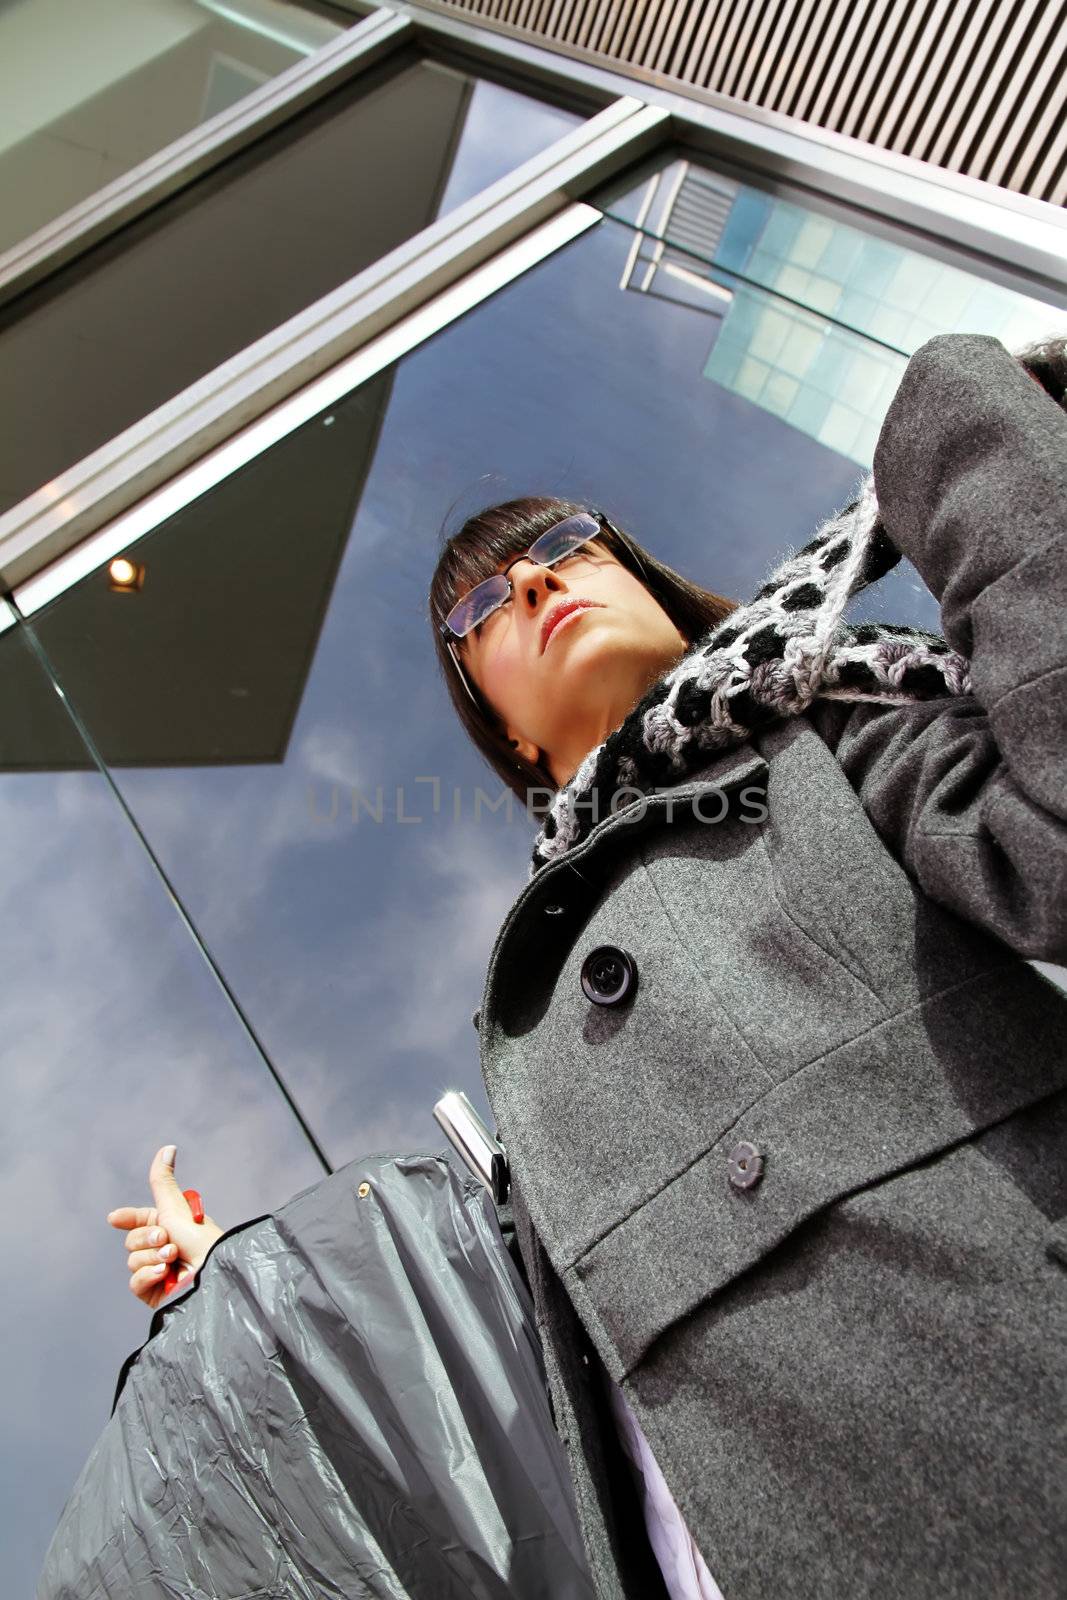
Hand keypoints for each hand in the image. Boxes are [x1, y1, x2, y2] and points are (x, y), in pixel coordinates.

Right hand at [107, 1145, 223, 1309]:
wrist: (210, 1273)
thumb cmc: (200, 1239)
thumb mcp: (175, 1207)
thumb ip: (163, 1181)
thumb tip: (168, 1147)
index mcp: (172, 1227)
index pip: (140, 1220)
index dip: (127, 1218)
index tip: (114, 1218)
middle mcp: (165, 1249)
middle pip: (132, 1240)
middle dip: (147, 1238)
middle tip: (168, 1240)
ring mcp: (158, 1272)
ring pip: (132, 1260)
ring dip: (151, 1256)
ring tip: (172, 1258)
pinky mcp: (155, 1294)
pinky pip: (135, 1282)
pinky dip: (148, 1275)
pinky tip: (164, 1274)